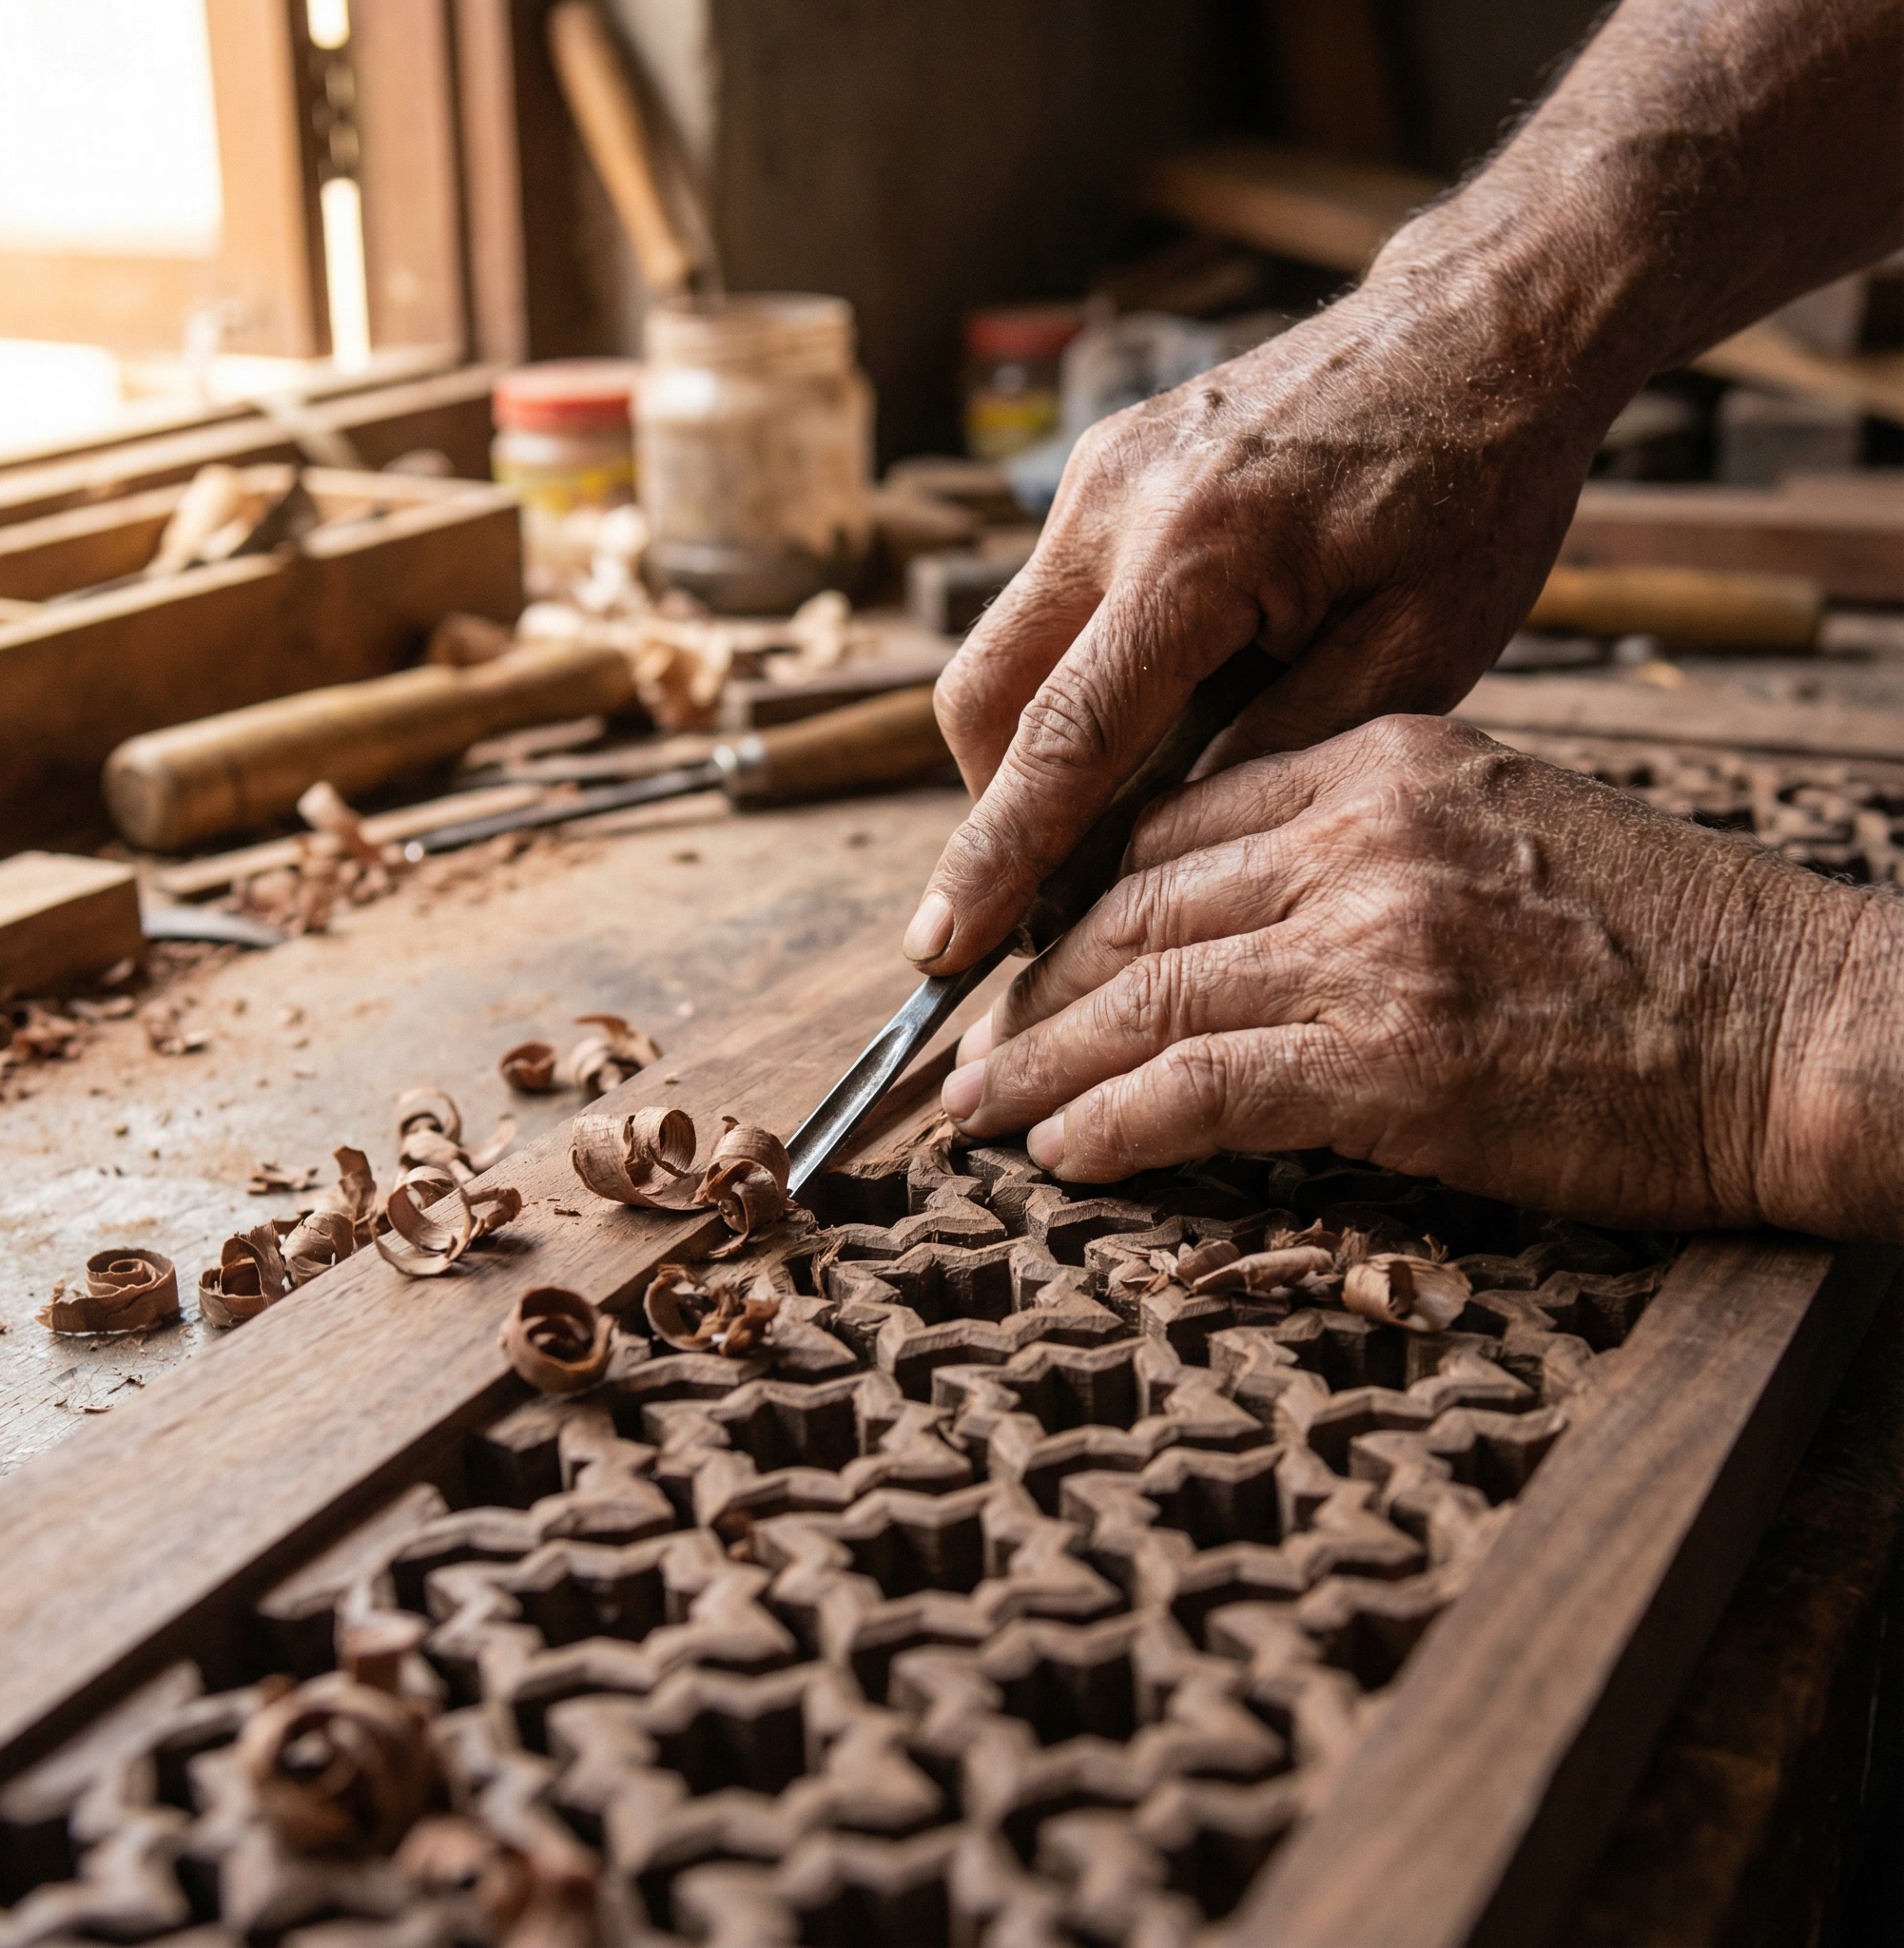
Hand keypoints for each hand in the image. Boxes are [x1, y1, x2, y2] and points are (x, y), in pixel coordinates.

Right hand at [902, 272, 1626, 974]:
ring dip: (1028, 752)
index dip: (994, 858)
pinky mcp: (1105, 471)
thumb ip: (1276, 752)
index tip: (936, 948)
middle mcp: (1115, 503)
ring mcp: (1097, 477)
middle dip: (994, 813)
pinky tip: (1145, 722)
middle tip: (1040, 906)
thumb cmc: (1475, 489)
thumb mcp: (1416, 653)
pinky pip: (1047, 606)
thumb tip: (1158, 845)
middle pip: (982, 699)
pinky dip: (1067, 685)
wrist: (1483, 325)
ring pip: (1000, 654)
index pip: (1061, 740)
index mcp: (1198, 553)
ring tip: (1107, 821)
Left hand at [940, 717, 1903, 1240]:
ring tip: (977, 1112)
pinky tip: (1061, 1155)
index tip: (1032, 957)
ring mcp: (1375, 946)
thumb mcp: (1507, 831)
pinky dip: (1112, 1125)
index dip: (1080, 901)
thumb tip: (1245, 915)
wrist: (1808, 1027)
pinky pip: (1199, 1089)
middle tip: (972, 1046)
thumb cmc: (1672, 948)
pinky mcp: (1393, 1065)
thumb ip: (1370, 851)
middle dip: (1036, 988)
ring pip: (1146, 999)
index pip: (1175, 825)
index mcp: (1387, 761)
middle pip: (1136, 909)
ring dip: (1041, 1066)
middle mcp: (1363, 836)